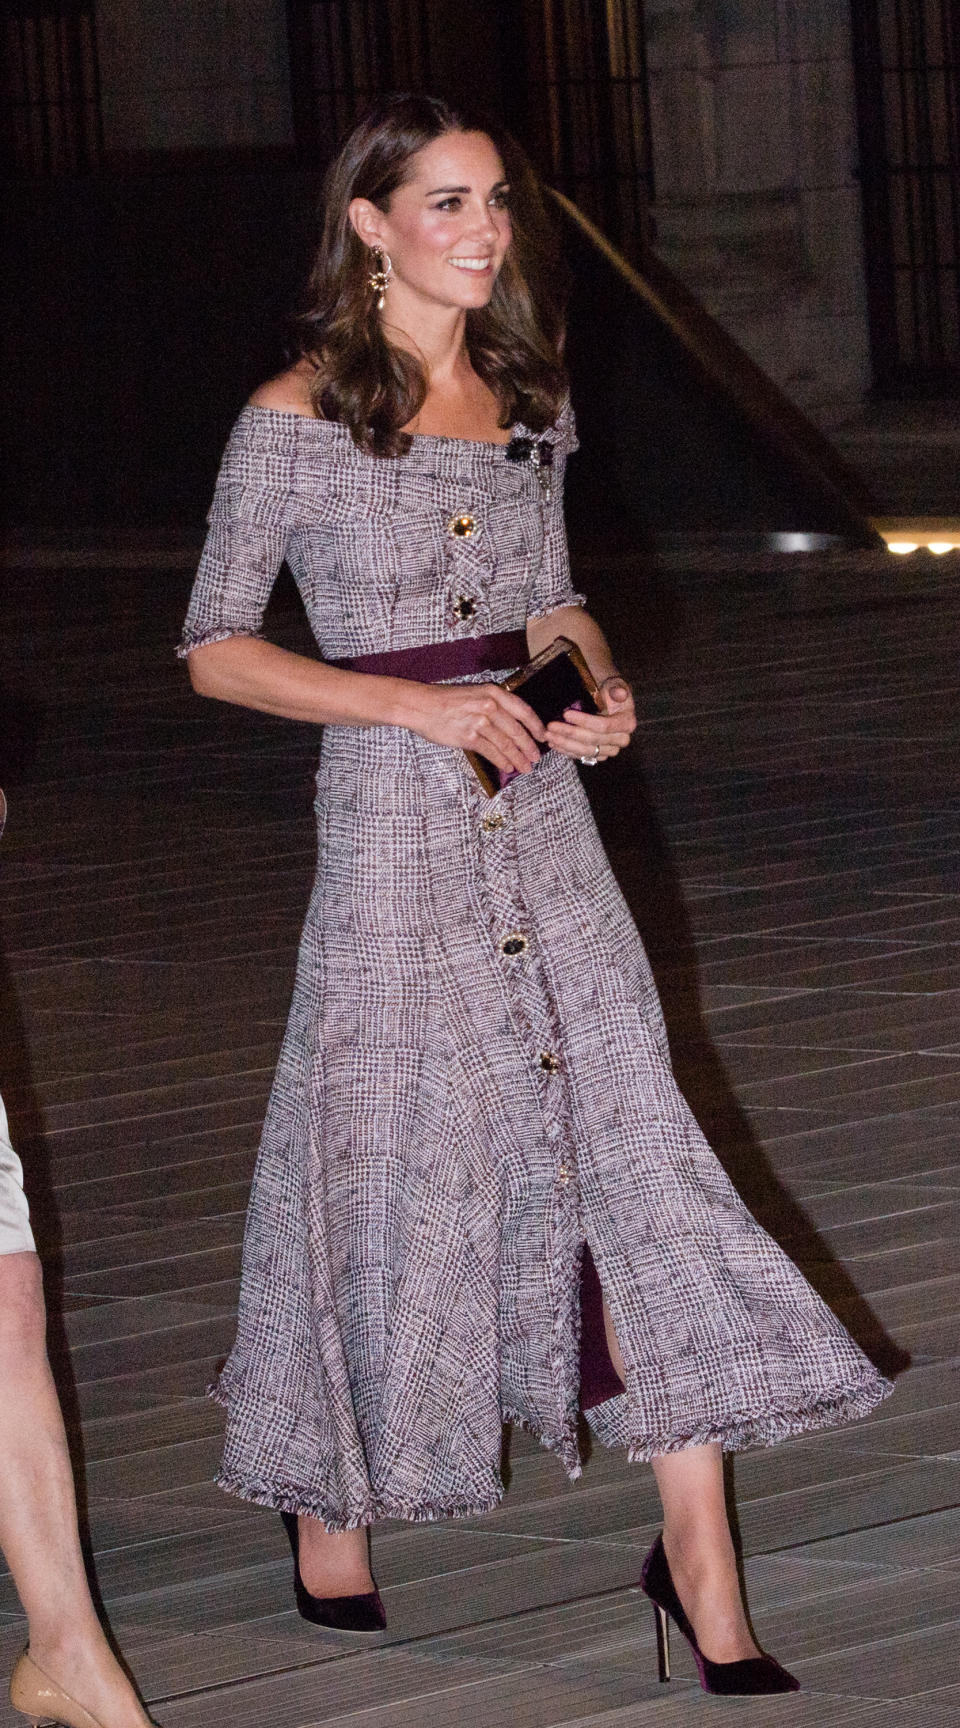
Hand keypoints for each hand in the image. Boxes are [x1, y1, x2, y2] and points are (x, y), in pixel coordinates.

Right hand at [402, 681, 546, 776]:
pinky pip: (492, 752)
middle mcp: (489, 706)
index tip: (542, 737)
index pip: (523, 710)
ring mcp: (480, 721)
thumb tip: (513, 724)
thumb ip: (495, 705)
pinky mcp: (469, 736)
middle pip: (517, 730)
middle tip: (536, 758)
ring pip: (506, 744)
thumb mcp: (475, 694)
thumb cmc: (447, 701)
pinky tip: (508, 767)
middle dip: (529, 747)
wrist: (421, 706)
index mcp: (493, 692)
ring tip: (525, 768)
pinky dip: (502, 762)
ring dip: (518, 758)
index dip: (535, 726)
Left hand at [545, 674, 635, 762]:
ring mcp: (610, 750)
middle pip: (593, 740)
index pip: (603, 726)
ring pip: (586, 751)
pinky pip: (582, 756)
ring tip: (549, 736)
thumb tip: (619, 693)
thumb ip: (617, 687)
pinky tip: (554, 744)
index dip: (584, 721)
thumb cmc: (608, 689)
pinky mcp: (600, 755)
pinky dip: (567, 751)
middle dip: (569, 733)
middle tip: (550, 726)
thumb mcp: (614, 684)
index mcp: (627, 723)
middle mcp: (622, 740)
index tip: (566, 714)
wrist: (607, 700)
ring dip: (565, 744)